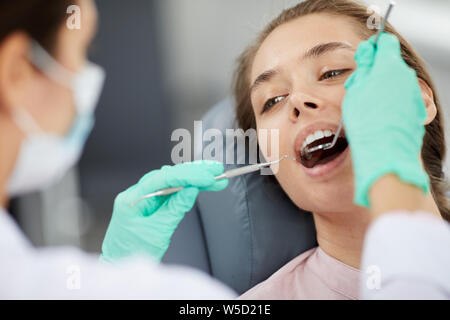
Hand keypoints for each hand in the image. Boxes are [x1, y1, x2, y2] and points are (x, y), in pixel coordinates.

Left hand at [101, 161, 227, 261]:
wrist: (119, 265)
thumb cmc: (132, 253)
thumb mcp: (158, 232)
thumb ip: (175, 209)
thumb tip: (191, 190)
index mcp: (132, 198)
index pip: (164, 179)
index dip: (188, 175)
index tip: (207, 176)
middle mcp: (137, 194)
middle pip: (169, 176)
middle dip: (194, 173)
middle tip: (215, 171)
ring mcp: (144, 199)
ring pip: (171, 182)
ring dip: (193, 178)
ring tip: (214, 176)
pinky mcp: (151, 205)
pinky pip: (171, 191)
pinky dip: (187, 187)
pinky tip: (200, 184)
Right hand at [343, 33, 428, 207]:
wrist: (384, 150)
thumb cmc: (366, 122)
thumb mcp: (355, 90)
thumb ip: (363, 68)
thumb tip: (368, 53)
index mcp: (390, 67)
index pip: (385, 43)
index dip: (372, 48)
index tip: (363, 58)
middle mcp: (407, 77)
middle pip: (390, 64)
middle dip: (375, 71)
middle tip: (358, 87)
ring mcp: (414, 93)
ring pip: (396, 82)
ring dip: (383, 87)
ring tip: (367, 106)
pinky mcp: (417, 109)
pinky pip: (402, 98)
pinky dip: (391, 102)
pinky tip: (379, 116)